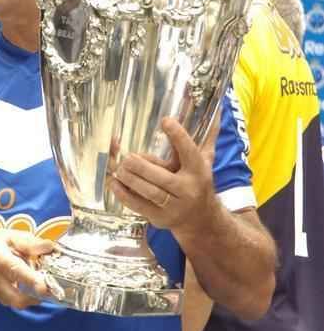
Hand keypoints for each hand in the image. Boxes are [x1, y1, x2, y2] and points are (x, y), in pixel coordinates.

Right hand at [0, 229, 54, 308]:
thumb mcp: (10, 236)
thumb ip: (30, 243)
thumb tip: (50, 247)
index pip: (15, 271)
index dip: (31, 280)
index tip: (44, 287)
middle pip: (16, 298)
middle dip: (36, 298)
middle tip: (53, 290)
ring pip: (17, 303)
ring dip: (34, 298)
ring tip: (46, 288)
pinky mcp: (0, 298)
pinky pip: (16, 303)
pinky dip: (28, 299)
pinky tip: (36, 289)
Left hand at [109, 114, 219, 231]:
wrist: (201, 220)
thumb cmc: (199, 182)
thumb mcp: (206, 160)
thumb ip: (208, 136)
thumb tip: (217, 110)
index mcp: (199, 172)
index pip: (190, 153)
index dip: (178, 136)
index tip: (165, 121)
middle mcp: (187, 190)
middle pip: (163, 178)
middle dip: (143, 167)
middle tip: (128, 156)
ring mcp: (173, 207)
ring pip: (150, 193)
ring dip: (131, 180)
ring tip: (120, 167)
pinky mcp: (159, 217)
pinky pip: (139, 206)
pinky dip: (124, 194)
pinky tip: (113, 182)